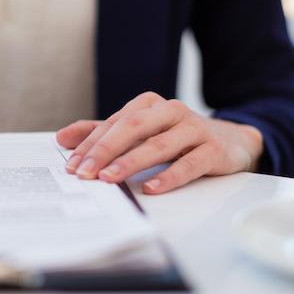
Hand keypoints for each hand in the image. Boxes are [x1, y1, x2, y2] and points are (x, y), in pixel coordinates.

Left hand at [56, 92, 262, 193]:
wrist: (232, 140)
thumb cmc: (177, 137)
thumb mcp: (140, 131)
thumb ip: (102, 132)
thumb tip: (61, 138)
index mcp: (149, 104)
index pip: (114, 123)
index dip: (91, 144)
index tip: (72, 164)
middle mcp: (171, 111)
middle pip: (133, 128)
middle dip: (104, 150)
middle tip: (84, 172)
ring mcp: (193, 129)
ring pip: (158, 145)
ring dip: (130, 162)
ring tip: (109, 178)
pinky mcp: (213, 150)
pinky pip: (188, 164)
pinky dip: (169, 176)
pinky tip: (151, 188)